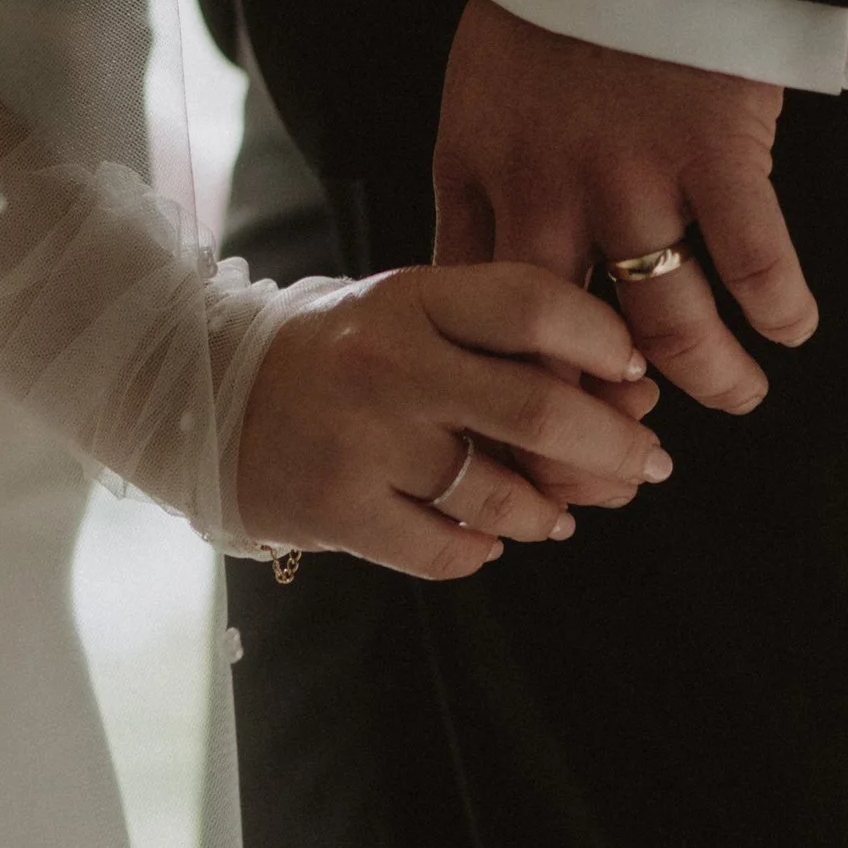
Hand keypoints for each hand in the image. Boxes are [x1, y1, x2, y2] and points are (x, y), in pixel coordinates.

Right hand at [233, 261, 672, 583]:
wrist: (201, 394)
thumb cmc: (334, 352)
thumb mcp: (405, 312)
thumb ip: (496, 340)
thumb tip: (627, 392)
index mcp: (410, 297)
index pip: (532, 303)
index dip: (604, 339)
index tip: (636, 371)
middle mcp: (389, 362)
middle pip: (537, 407)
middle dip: (614, 446)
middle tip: (646, 464)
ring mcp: (363, 440)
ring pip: (501, 494)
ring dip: (552, 511)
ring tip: (562, 510)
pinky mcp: (339, 510)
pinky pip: (448, 550)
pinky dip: (483, 549)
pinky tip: (488, 536)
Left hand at [433, 0, 817, 415]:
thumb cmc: (548, 2)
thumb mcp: (476, 92)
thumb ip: (482, 182)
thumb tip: (487, 283)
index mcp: (478, 169)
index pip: (477, 313)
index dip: (507, 384)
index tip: (534, 432)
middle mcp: (546, 186)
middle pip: (563, 345)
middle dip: (598, 419)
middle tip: (633, 458)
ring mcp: (632, 171)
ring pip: (665, 325)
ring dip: (708, 377)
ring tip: (738, 396)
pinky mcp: (712, 146)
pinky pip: (753, 259)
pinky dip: (779, 306)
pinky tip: (791, 328)